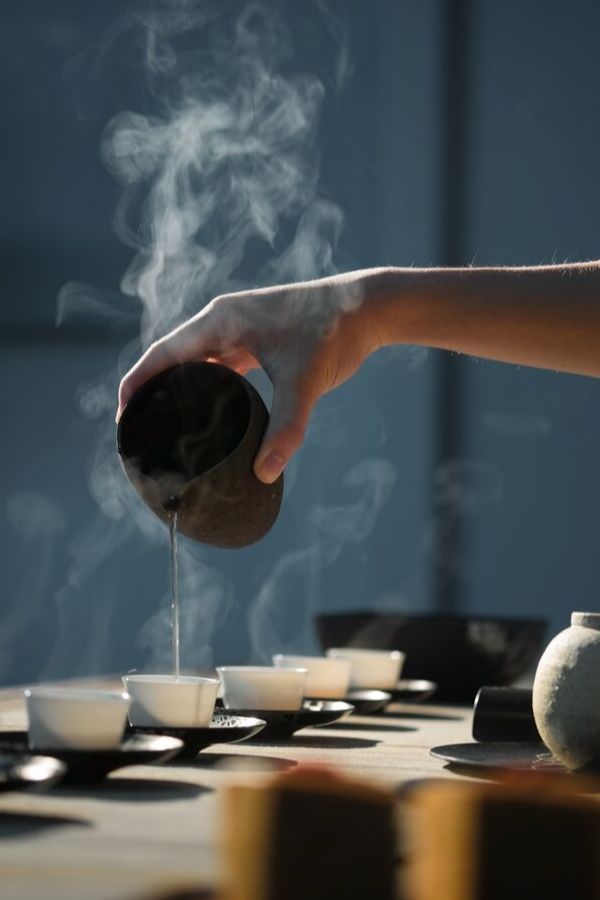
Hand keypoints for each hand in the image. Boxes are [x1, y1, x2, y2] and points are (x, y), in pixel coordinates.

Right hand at [117, 271, 384, 482]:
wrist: (369, 308)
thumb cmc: (334, 333)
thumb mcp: (304, 383)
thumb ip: (286, 429)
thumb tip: (264, 473)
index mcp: (220, 320)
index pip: (162, 354)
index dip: (137, 384)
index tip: (123, 418)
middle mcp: (223, 320)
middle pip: (173, 358)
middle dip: (153, 391)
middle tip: (140, 431)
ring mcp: (240, 328)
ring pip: (196, 361)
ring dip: (179, 388)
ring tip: (165, 425)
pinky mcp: (257, 338)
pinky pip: (219, 363)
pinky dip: (207, 386)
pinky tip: (206, 412)